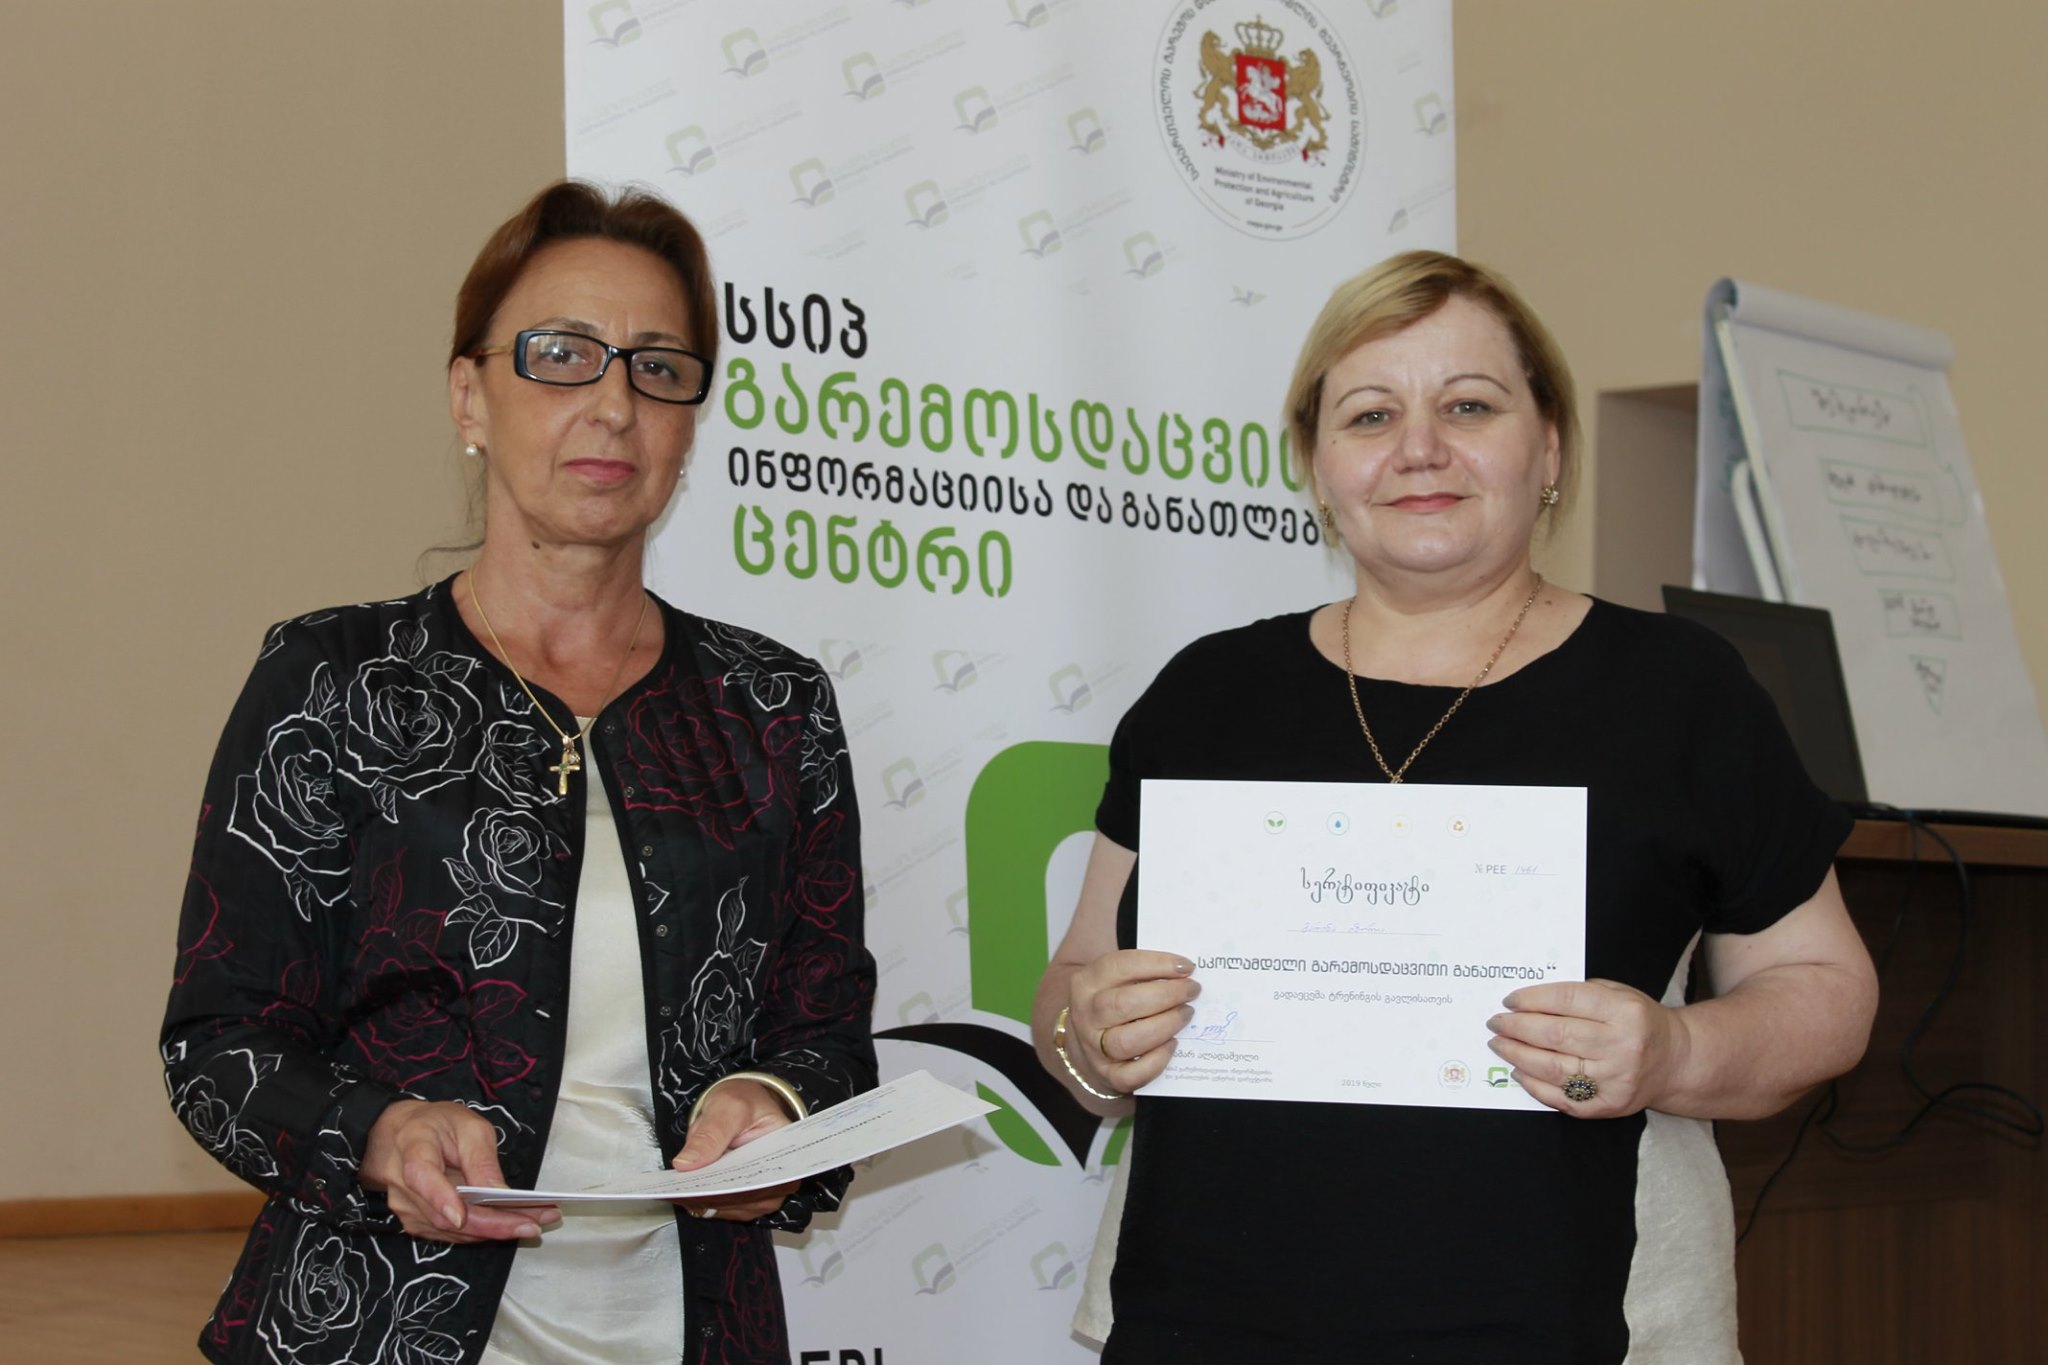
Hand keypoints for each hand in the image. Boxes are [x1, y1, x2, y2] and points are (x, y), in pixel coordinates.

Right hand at [361, 1099, 558, 1242]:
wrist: (402, 1134)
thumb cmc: (438, 1124)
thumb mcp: (467, 1125)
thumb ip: (481, 1158)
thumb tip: (499, 1193)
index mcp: (413, 1147)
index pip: (421, 1176)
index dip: (440, 1198)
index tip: (460, 1216)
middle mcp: (402, 1184)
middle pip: (443, 1215)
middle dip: (492, 1224)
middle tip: (533, 1224)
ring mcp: (406, 1207)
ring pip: (450, 1231)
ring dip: (493, 1231)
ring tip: (534, 1223)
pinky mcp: (415, 1221)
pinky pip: (451, 1234)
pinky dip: (482, 1232)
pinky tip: (511, 1225)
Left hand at [671, 1080, 799, 1221]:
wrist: (740, 1106)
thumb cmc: (744, 1101)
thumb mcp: (728, 1106)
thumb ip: (710, 1134)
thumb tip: (685, 1164)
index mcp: (786, 1155)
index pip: (764, 1181)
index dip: (736, 1188)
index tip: (705, 1187)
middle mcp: (778, 1181)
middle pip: (746, 1198)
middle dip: (714, 1194)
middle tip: (683, 1188)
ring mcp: (760, 1193)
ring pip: (730, 1207)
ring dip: (704, 1200)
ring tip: (679, 1188)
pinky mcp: (741, 1198)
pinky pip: (720, 1206)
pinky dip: (700, 1200)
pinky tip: (683, 1189)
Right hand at [1066, 949, 1197, 1095]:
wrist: (1088, 1041)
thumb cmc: (1113, 1001)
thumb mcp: (1114, 976)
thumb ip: (1141, 966)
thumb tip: (1182, 966)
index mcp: (1087, 982)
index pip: (1120, 966)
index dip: (1157, 964)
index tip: (1187, 967)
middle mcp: (1087, 1015)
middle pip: (1125, 1004)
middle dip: (1167, 995)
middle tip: (1192, 990)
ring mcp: (1095, 1048)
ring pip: (1128, 1041)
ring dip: (1165, 1025)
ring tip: (1186, 1014)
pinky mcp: (1109, 1076)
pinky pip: (1133, 1075)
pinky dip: (1157, 1061)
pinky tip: (1173, 1044)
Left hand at [1486, 979, 1690, 1117]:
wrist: (1675, 1062)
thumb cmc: (1639, 1022)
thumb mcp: (1619, 994)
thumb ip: (1580, 994)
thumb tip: (1527, 1000)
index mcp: (1625, 1012)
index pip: (1568, 999)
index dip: (1533, 999)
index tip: (1509, 1000)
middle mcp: (1622, 1046)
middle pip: (1556, 1034)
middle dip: (1518, 1027)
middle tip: (1495, 1022)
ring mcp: (1615, 1080)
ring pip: (1554, 1068)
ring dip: (1518, 1055)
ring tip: (1499, 1044)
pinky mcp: (1609, 1105)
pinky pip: (1562, 1098)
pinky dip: (1534, 1085)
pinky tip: (1519, 1071)